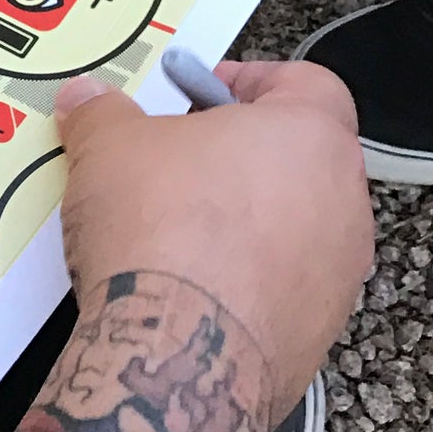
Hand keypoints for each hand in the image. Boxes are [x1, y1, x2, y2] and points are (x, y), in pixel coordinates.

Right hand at [54, 60, 372, 416]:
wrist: (178, 352)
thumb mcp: (109, 142)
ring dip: (242, 217)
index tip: (197, 92)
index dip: (249, 78)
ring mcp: (338, 275)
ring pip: (294, 223)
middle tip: (174, 154)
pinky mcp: (317, 332)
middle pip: (299, 155)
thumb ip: (102, 110)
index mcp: (309, 137)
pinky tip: (183, 278)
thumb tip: (90, 102)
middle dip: (237, 152)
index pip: (308, 83)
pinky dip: (241, 275)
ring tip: (171, 222)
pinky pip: (283, 283)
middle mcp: (342, 203)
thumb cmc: (167, 233)